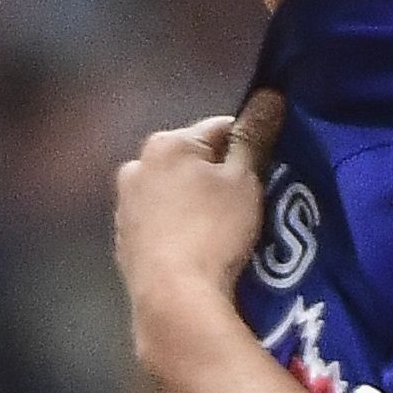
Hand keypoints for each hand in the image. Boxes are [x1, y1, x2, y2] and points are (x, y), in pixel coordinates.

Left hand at [114, 91, 285, 371]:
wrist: (173, 299)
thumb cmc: (214, 231)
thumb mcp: (244, 180)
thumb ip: (254, 136)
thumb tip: (270, 93)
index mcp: (165, 143)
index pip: (219, 129)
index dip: (248, 148)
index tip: (265, 173)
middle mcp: (135, 167)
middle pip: (190, 161)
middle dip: (215, 176)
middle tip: (245, 204)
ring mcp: (124, 208)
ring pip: (171, 194)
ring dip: (193, 203)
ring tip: (220, 232)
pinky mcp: (122, 244)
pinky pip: (159, 225)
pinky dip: (176, 230)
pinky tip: (194, 251)